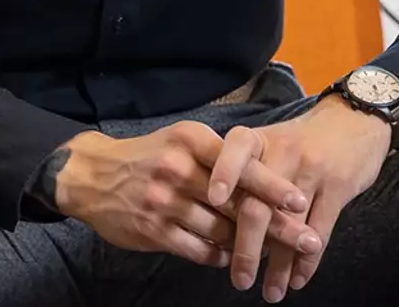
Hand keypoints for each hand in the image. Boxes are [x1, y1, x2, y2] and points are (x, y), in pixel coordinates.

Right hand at [53, 121, 321, 270]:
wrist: (91, 175)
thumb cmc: (148, 157)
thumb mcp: (181, 142)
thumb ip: (219, 160)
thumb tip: (269, 185)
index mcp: (190, 141)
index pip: (240, 165)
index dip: (273, 185)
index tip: (301, 201)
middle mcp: (178, 168)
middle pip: (238, 203)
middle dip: (276, 225)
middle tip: (308, 240)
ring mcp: (164, 201)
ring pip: (221, 230)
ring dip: (250, 245)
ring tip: (276, 256)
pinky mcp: (154, 230)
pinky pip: (199, 249)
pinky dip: (220, 255)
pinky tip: (232, 258)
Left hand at [208, 98, 389, 300]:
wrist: (354, 120)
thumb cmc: (298, 139)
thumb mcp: (266, 142)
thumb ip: (241, 173)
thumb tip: (212, 219)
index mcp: (256, 139)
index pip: (234, 152)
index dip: (223, 175)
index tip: (212, 202)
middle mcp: (282, 152)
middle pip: (258, 203)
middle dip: (247, 248)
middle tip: (239, 280)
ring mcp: (312, 171)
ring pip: (290, 225)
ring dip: (279, 265)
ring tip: (270, 293)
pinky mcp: (339, 188)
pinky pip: (321, 230)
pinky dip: (307, 260)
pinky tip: (298, 280)